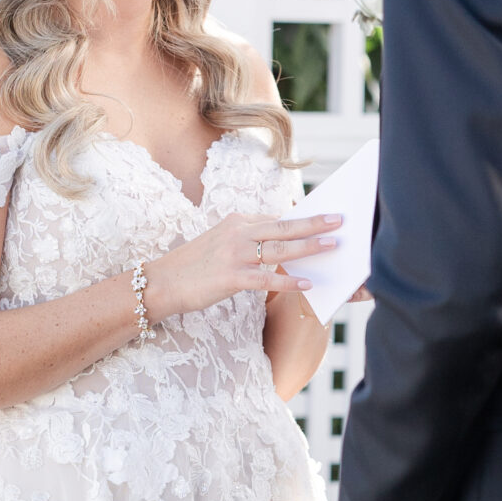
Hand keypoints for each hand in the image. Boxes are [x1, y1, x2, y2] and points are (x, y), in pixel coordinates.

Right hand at [144, 210, 340, 321]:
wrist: (162, 282)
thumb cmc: (194, 266)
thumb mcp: (221, 242)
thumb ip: (248, 239)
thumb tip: (277, 241)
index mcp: (237, 222)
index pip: (275, 218)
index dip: (302, 219)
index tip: (325, 216)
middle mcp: (238, 233)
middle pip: (283, 227)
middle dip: (314, 223)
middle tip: (339, 220)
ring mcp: (235, 255)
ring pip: (279, 249)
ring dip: (308, 247)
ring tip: (332, 245)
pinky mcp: (231, 278)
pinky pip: (266, 278)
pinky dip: (289, 281)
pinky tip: (307, 284)